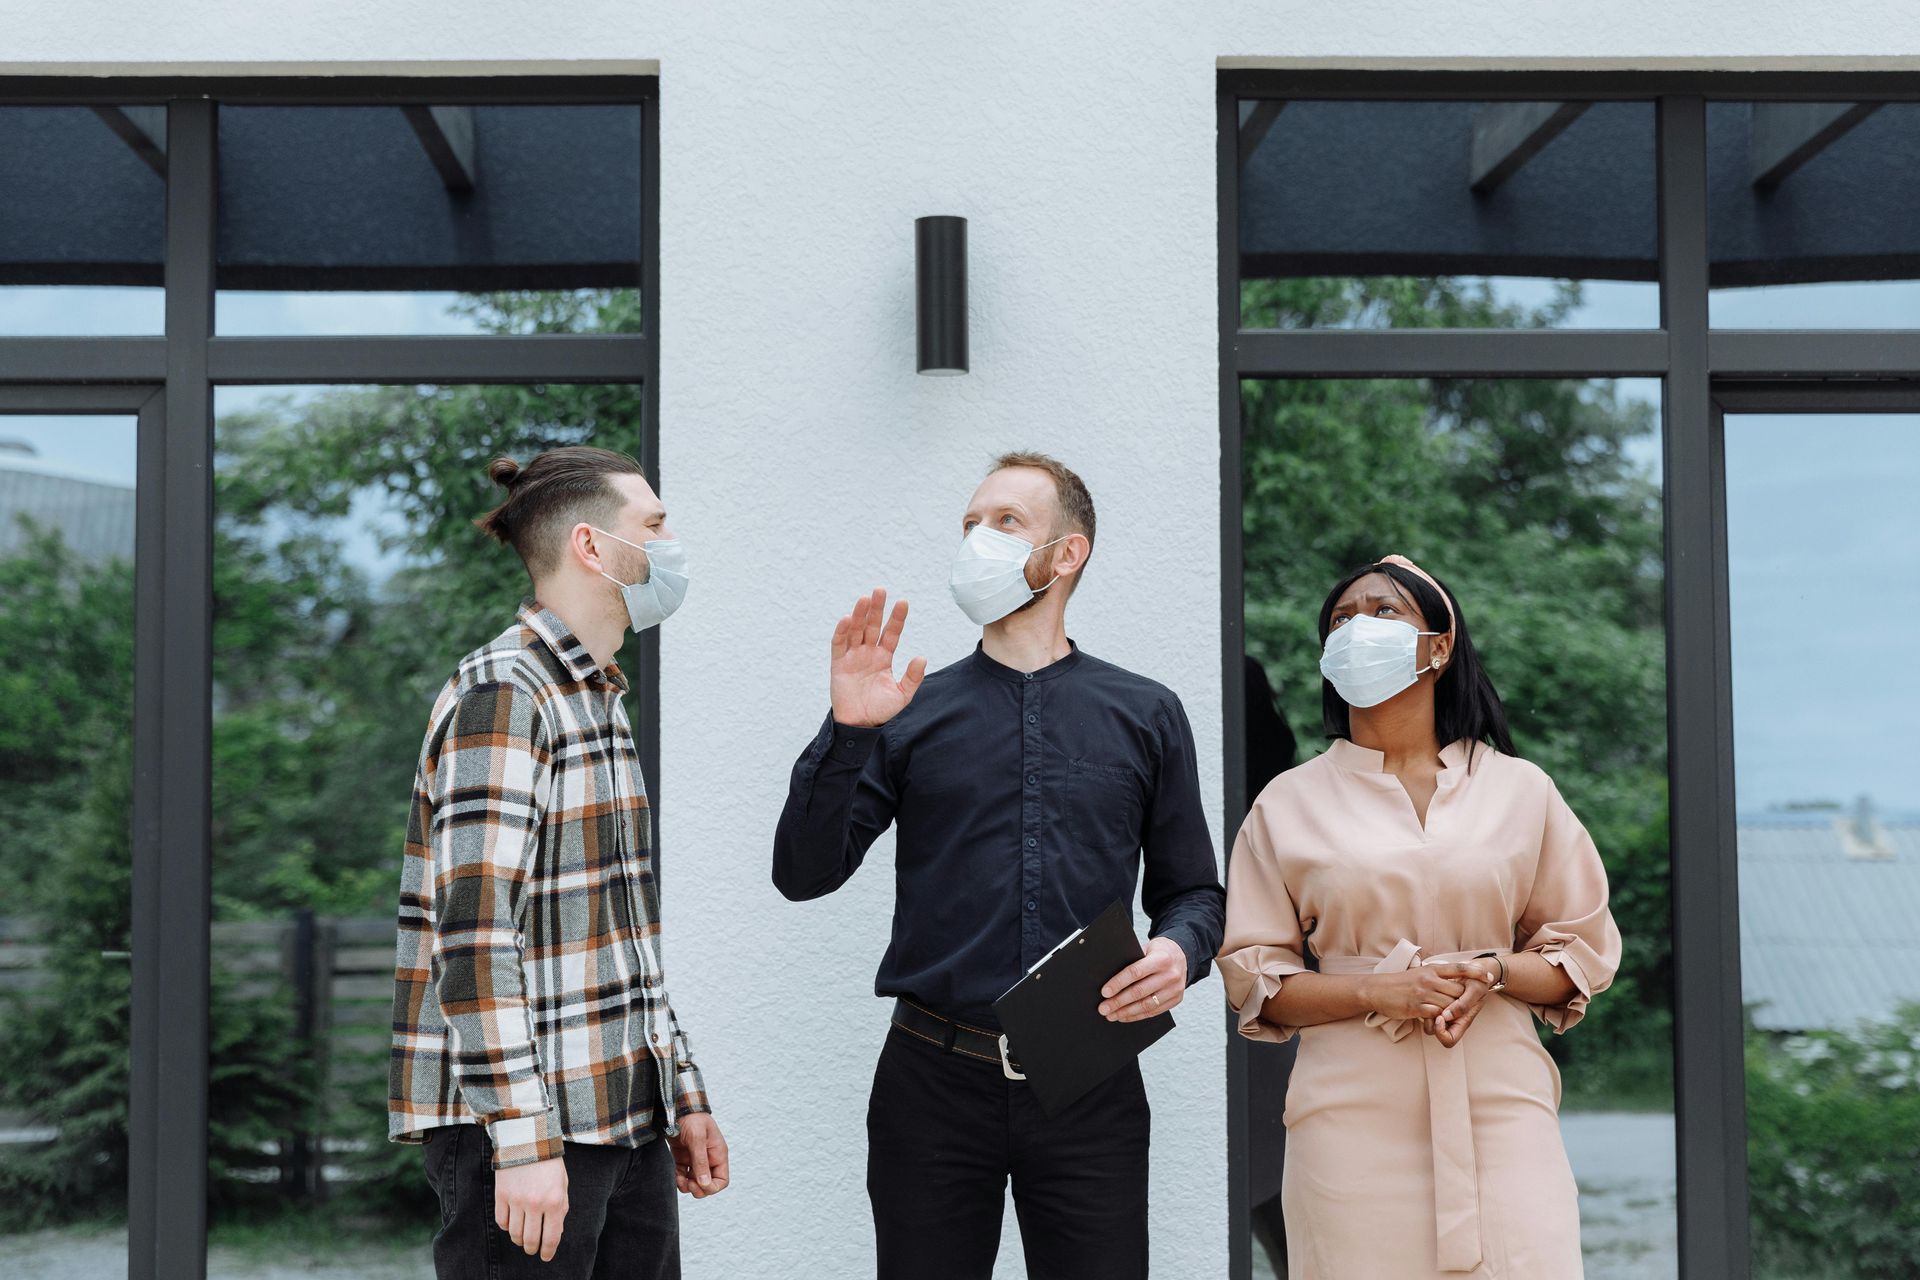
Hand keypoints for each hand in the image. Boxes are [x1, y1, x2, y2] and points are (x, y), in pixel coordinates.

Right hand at [495, 1154, 568, 1260]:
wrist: (527, 1139)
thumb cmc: (549, 1162)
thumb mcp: (563, 1183)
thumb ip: (561, 1208)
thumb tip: (555, 1232)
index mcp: (555, 1201)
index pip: (551, 1237)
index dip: (548, 1252)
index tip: (545, 1257)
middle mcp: (535, 1204)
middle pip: (530, 1240)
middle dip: (532, 1249)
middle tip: (533, 1249)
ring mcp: (516, 1200)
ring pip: (514, 1234)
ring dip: (519, 1240)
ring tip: (522, 1238)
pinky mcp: (501, 1196)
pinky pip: (501, 1222)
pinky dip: (506, 1227)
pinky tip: (512, 1223)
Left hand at [670, 1112, 729, 1198]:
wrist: (676, 1107)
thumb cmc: (692, 1118)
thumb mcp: (697, 1138)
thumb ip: (701, 1161)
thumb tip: (704, 1183)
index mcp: (717, 1154)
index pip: (722, 1180)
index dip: (712, 1187)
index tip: (699, 1183)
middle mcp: (708, 1159)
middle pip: (708, 1185)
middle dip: (699, 1189)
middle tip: (688, 1182)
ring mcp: (695, 1159)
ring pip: (695, 1183)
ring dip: (687, 1186)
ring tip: (680, 1179)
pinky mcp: (682, 1158)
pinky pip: (683, 1176)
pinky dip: (679, 1179)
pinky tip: (675, 1174)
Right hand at [830, 589, 928, 727]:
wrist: (860, 724)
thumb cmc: (880, 709)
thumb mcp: (902, 694)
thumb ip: (912, 677)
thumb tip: (922, 657)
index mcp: (884, 657)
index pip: (891, 633)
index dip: (897, 618)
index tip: (903, 602)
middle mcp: (868, 652)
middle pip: (873, 626)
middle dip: (877, 608)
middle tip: (880, 590)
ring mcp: (852, 656)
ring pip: (856, 630)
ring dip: (860, 615)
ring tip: (865, 599)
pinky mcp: (838, 664)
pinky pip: (839, 644)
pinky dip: (842, 632)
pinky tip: (848, 619)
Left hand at [1097, 936, 1187, 1021]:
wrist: (1182, 956)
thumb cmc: (1157, 952)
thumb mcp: (1146, 949)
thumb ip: (1132, 960)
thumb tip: (1107, 978)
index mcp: (1161, 958)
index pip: (1135, 972)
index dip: (1118, 983)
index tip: (1104, 992)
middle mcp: (1171, 975)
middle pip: (1139, 992)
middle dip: (1118, 1002)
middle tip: (1103, 1008)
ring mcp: (1175, 989)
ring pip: (1146, 1005)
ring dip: (1126, 1012)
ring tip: (1111, 1015)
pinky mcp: (1176, 1000)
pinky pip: (1154, 1011)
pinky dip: (1137, 1015)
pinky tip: (1125, 1016)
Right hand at [1362, 967, 1468, 1033]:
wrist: (1377, 990)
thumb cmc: (1400, 982)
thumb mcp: (1420, 972)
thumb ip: (1437, 975)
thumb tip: (1456, 975)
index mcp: (1431, 969)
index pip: (1458, 968)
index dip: (1475, 972)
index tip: (1488, 977)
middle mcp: (1429, 980)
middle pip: (1459, 990)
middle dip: (1467, 999)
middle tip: (1475, 1004)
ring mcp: (1423, 994)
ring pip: (1450, 1004)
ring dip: (1455, 1011)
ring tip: (1457, 1015)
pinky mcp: (1416, 1007)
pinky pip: (1436, 1014)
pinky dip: (1441, 1018)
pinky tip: (1441, 1020)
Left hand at [1429, 961, 1495, 1047]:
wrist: (1474, 970)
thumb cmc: (1477, 981)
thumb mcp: (1476, 990)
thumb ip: (1464, 1005)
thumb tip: (1446, 1016)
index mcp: (1463, 1021)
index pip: (1448, 1040)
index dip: (1441, 1033)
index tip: (1440, 1017)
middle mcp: (1452, 1019)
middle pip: (1434, 1032)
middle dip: (1430, 1021)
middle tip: (1430, 1007)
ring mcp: (1443, 1011)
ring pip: (1426, 1021)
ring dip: (1424, 1012)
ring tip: (1427, 999)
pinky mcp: (1435, 1001)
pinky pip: (1424, 1008)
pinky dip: (1423, 1002)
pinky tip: (1426, 991)